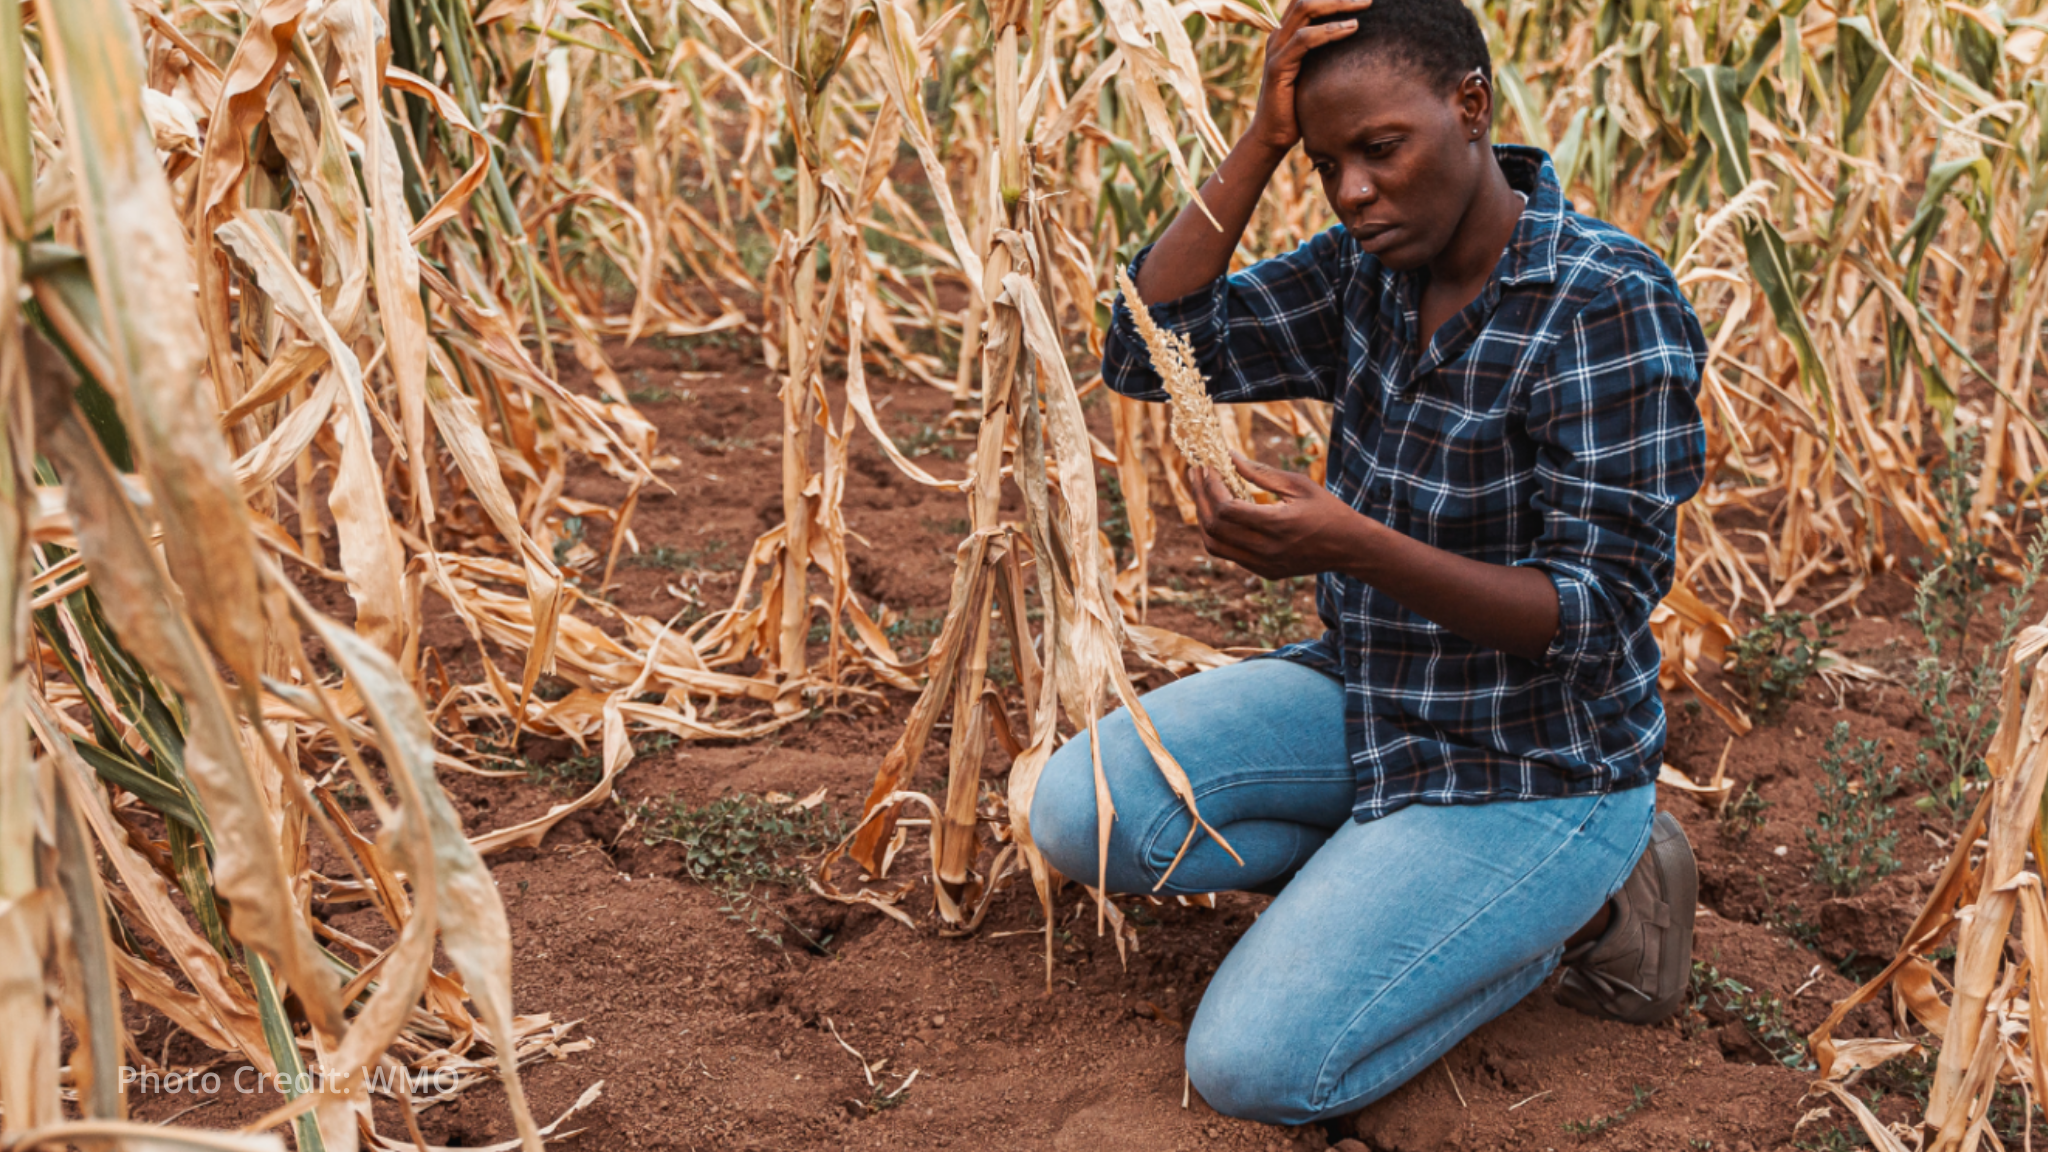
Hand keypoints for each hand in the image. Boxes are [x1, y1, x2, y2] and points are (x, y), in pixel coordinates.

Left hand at [1188, 452, 1376, 579]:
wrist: (1349, 547)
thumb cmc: (1327, 510)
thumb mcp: (1298, 485)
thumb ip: (1261, 472)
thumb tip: (1230, 456)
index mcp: (1277, 525)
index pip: (1226, 509)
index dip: (1211, 487)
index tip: (1208, 466)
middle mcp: (1267, 549)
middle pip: (1213, 528)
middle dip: (1200, 497)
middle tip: (1196, 474)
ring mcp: (1264, 565)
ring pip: (1214, 546)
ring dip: (1203, 519)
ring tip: (1203, 493)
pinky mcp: (1264, 572)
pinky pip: (1229, 554)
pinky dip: (1218, 533)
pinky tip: (1220, 513)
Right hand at [1247, 0, 1372, 154]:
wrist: (1274, 135)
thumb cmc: (1299, 107)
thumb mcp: (1316, 72)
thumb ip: (1328, 52)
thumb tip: (1361, 39)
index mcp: (1287, 33)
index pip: (1307, 0)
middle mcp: (1279, 36)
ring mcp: (1277, 49)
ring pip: (1305, 9)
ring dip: (1338, 4)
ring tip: (1365, 6)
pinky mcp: (1278, 66)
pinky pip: (1304, 39)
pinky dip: (1329, 31)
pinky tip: (1352, 28)